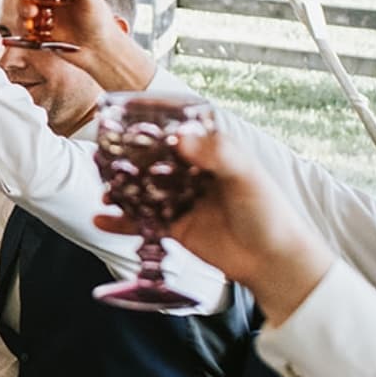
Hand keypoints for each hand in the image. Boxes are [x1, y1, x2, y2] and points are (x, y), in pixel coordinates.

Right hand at [28, 0, 155, 89]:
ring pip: (25, 5)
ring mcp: (46, 14)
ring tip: (30, 12)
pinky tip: (31, 27)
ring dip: (23, 7)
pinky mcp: (41, 30)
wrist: (100, 53)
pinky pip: (26, 25)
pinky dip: (25, 25)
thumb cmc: (102, 24)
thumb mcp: (93, 2)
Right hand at [93, 127, 332, 322]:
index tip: (125, 115)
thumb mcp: (245, 175)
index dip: (151, 124)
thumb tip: (179, 138)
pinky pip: (141, 222)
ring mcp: (179, 201)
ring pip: (142, 190)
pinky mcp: (173, 228)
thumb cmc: (268, 213)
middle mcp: (190, 174)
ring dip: (120, 189)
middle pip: (152, 161)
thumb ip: (215, 152)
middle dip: (127, 159)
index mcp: (210, 153)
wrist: (273, 262)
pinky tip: (101, 219)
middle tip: (103, 155)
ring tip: (102, 189)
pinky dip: (120, 222)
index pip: (175, 132)